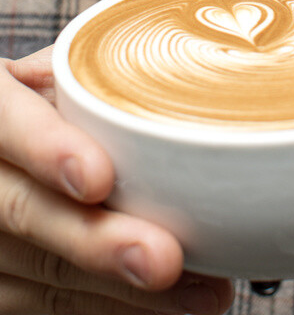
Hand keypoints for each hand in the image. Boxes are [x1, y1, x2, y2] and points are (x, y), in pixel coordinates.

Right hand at [0, 49, 234, 314]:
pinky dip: (114, 308)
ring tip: (202, 291)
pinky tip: (172, 305)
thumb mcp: (43, 74)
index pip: (5, 121)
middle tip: (164, 257)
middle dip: (97, 240)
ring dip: (125, 291)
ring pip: (43, 271)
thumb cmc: (34, 106)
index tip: (98, 176)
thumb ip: (87, 76)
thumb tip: (180, 75)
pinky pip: (49, 303)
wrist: (1, 157)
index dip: (47, 149)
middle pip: (24, 211)